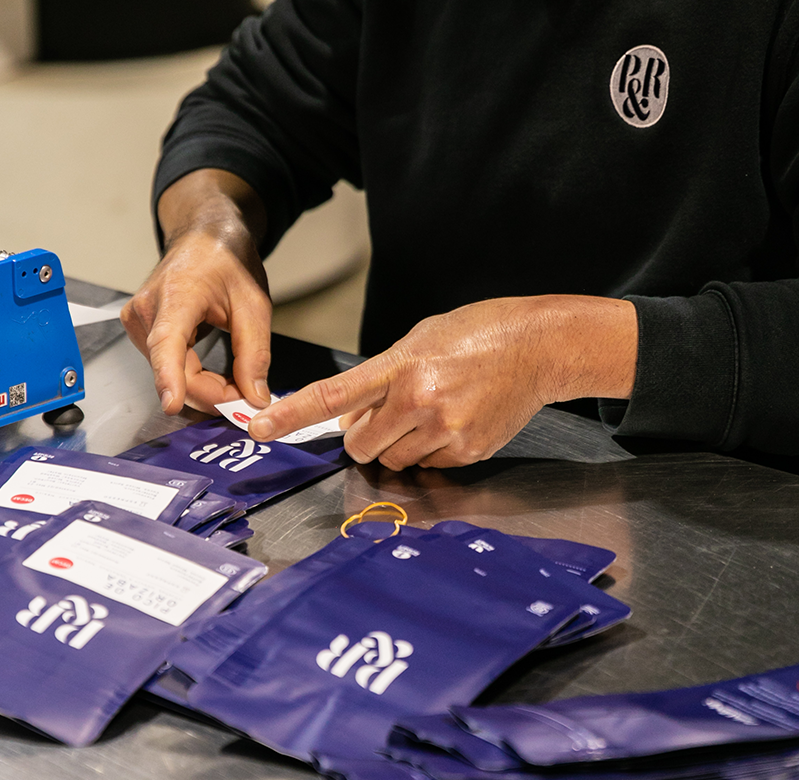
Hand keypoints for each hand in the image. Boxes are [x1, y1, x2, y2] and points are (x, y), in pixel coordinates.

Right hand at [121, 170, 272, 414]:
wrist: (205, 237)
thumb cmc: (227, 261)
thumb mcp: (254, 305)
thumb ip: (254, 354)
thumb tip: (254, 397)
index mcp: (177, 295)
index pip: (167, 343)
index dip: (169, 376)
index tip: (172, 403)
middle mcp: (147, 309)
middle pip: (173, 369)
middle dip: (211, 392)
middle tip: (246, 398)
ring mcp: (138, 320)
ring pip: (170, 373)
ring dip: (203, 387)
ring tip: (234, 379)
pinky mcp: (139, 329)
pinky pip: (166, 366)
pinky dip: (191, 377)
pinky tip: (212, 373)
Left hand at [248, 296, 636, 469]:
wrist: (538, 347)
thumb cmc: (475, 333)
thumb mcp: (418, 338)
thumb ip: (380, 377)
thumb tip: (351, 417)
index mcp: (402, 366)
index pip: (334, 395)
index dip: (293, 415)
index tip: (260, 429)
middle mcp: (420, 402)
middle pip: (361, 445)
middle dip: (364, 434)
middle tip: (388, 411)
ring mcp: (447, 431)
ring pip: (393, 459)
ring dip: (398, 443)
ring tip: (429, 409)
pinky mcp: (469, 452)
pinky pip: (427, 465)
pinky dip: (429, 450)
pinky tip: (453, 420)